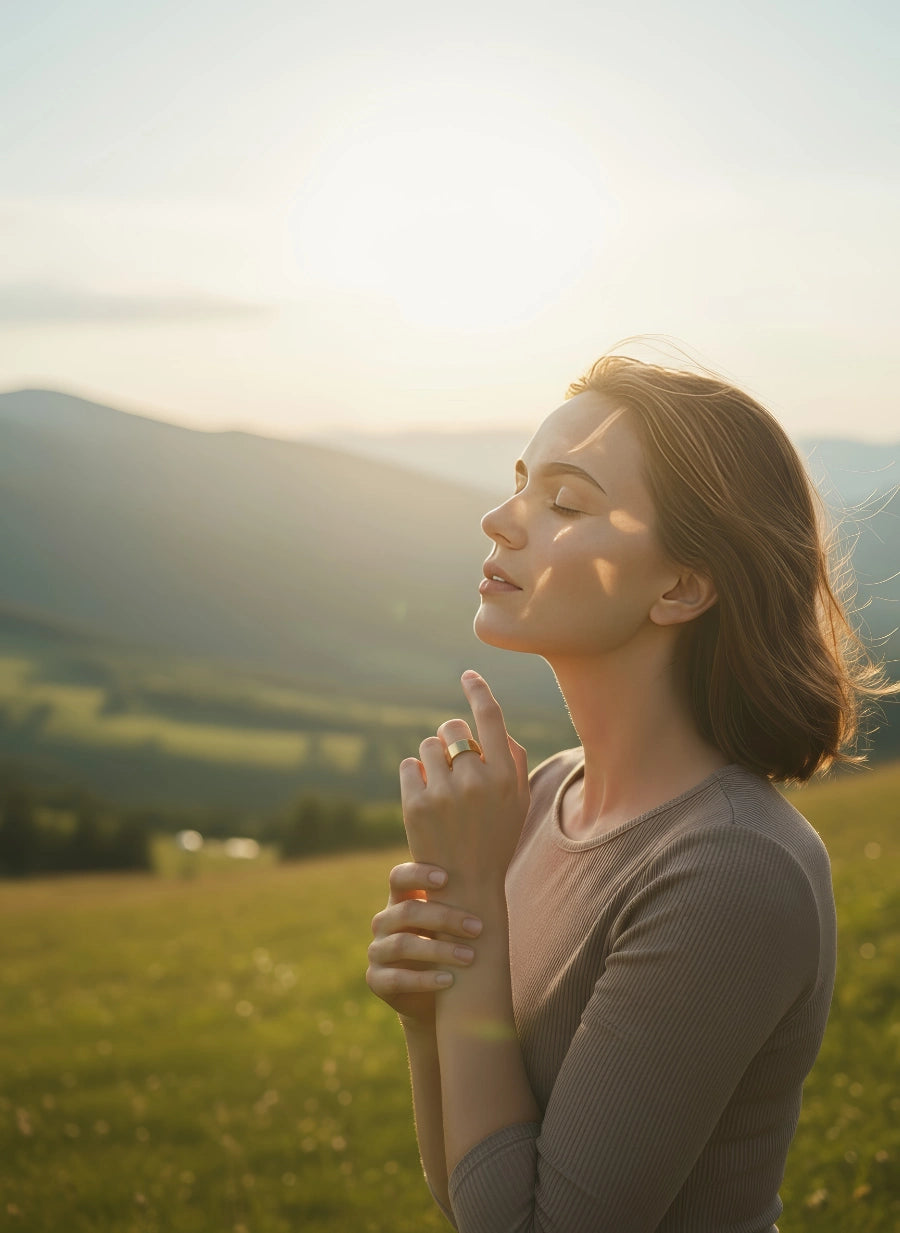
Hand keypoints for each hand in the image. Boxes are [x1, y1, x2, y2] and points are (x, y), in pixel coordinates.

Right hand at [366, 861, 483, 1027]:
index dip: (418, 874)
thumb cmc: (447, 945)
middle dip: (444, 918)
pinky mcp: (376, 980)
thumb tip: (492, 876)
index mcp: (399, 900)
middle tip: (478, 927)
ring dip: (439, 950)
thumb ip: (458, 899)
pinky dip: (425, 980)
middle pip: (407, 911)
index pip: (399, 877)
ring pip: (403, 944)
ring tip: (470, 957)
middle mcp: (384, 922)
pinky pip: (397, 979)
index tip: (446, 878)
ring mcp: (377, 951)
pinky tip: (449, 980)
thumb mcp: (449, 923)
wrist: (432, 995)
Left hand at [400, 671, 529, 896]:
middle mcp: (476, 781)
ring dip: (431, 758)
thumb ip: (512, 758)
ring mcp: (444, 794)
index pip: (490, 718)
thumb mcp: (519, 800)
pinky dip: (413, 774)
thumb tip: (491, 722)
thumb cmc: (495, 837)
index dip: (478, 690)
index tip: (467, 675)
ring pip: (427, 746)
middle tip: (452, 758)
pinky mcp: (416, 806)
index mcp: (506, 777)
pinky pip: (408, 765)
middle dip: (450, 738)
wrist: (466, 886)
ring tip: (439, 783)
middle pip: (452, 729)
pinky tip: (423, 793)